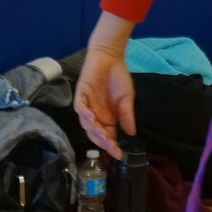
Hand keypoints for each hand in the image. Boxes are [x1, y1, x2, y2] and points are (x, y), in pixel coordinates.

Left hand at [73, 42, 135, 156]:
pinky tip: (92, 119)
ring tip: (103, 135)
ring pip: (86, 123)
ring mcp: (86, 105)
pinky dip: (85, 114)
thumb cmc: (118, 77)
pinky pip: (80, 107)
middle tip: (111, 146)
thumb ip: (127, 115)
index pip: (107, 136)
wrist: (110, 56)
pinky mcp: (81, 94)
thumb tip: (131, 133)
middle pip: (95, 133)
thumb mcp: (127, 98)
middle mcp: (95, 114)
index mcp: (106, 117)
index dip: (112, 146)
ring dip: (94, 130)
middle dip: (103, 141)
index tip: (120, 154)